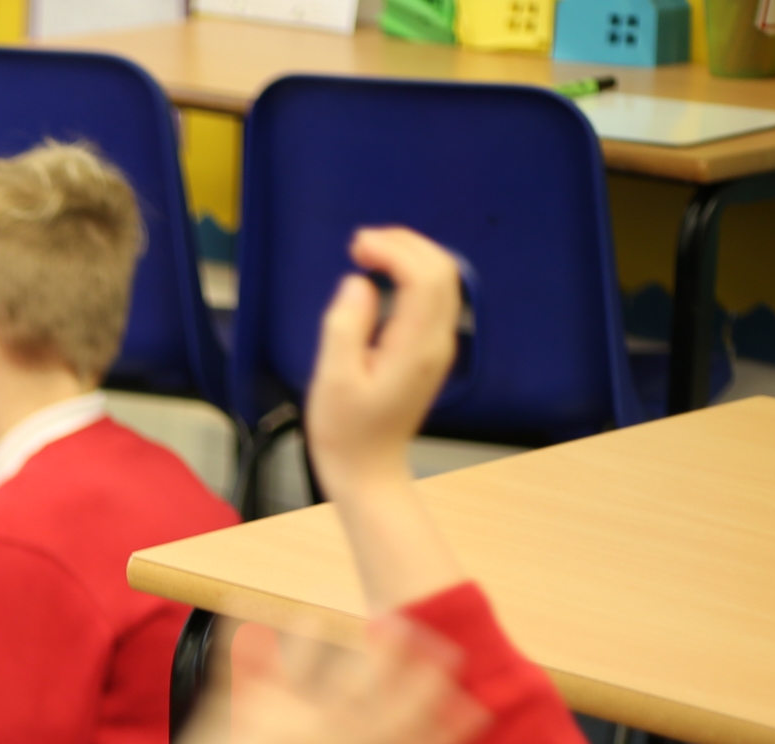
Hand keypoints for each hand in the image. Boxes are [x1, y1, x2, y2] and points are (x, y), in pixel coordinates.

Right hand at [305, 227, 462, 501]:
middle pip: (442, 270)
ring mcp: (439, 345)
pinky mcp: (431, 349)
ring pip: (444, 279)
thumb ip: (344, 326)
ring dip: (411, 254)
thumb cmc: (345, 432)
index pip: (422, 278)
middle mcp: (437, 342)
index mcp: (414, 349)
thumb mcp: (331, 381)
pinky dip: (413, 273)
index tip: (357, 247)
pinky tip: (384, 274)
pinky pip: (435, 296)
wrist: (368, 469)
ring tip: (370, 251)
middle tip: (362, 242)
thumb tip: (358, 284)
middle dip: (405, 243)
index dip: (394, 250)